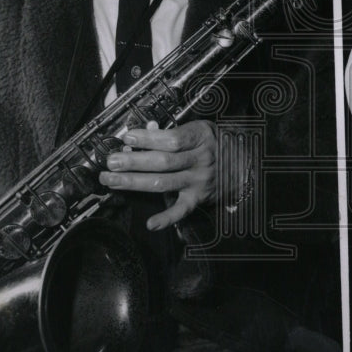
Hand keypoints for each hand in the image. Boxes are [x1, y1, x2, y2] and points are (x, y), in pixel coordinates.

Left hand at [99, 119, 216, 230]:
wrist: (240, 163)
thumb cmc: (212, 142)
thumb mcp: (198, 128)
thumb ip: (173, 130)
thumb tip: (146, 130)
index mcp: (201, 138)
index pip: (172, 139)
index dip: (148, 139)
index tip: (128, 137)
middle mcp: (201, 160)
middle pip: (163, 162)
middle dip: (134, 162)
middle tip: (111, 162)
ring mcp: (198, 181)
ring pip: (164, 183)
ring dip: (134, 182)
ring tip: (112, 179)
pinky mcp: (197, 199)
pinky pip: (181, 210)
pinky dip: (166, 218)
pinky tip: (150, 223)